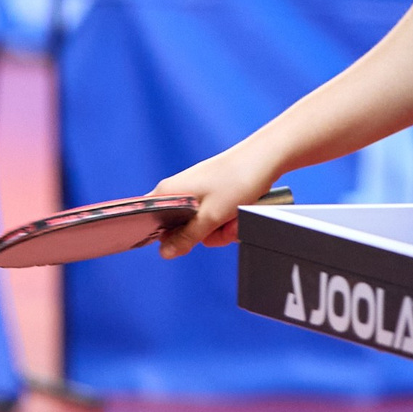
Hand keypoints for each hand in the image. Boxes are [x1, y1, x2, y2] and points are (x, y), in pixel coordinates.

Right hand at [150, 144, 281, 257]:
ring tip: (234, 215)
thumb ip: (187, 237)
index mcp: (167, 192)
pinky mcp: (211, 196)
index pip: (148, 221)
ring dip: (221, 229)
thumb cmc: (236, 180)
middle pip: (181, 231)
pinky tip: (238, 213)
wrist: (264, 158)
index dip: (162, 237)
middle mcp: (178, 191)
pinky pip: (214, 219)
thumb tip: (164, 253)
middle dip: (204, 235)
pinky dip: (228, 221)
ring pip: (202, 228)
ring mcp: (195, 194)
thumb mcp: (210, 216)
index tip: (181, 242)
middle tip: (220, 225)